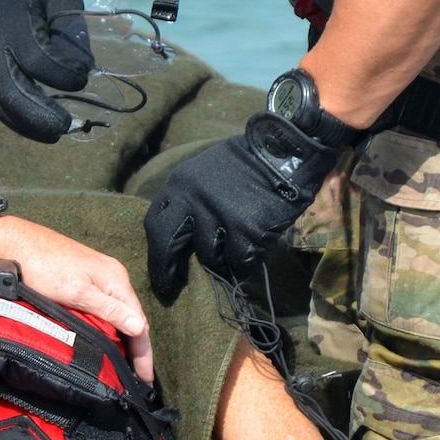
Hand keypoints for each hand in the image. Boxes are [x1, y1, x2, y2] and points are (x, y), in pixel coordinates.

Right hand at [0, 0, 91, 142]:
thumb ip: (72, 29)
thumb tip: (84, 68)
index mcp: (12, 22)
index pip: (36, 59)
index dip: (62, 74)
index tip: (85, 76)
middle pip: (11, 91)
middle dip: (41, 115)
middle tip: (69, 127)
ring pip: (0, 103)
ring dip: (27, 125)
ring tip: (55, 135)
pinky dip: (16, 120)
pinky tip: (38, 129)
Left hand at [0, 215, 152, 379]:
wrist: (13, 243)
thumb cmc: (43, 267)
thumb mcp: (77, 293)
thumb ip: (109, 310)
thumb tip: (140, 328)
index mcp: (116, 279)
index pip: (139, 321)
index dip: (143, 353)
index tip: (146, 379)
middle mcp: (113, 276)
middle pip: (132, 317)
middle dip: (136, 348)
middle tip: (138, 378)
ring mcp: (98, 277)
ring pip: (118, 313)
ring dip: (123, 338)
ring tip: (124, 366)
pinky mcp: (84, 278)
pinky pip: (105, 307)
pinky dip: (109, 326)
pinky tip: (105, 340)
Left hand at [143, 113, 342, 302]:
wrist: (284, 152)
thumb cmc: (245, 165)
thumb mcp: (205, 173)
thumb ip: (189, 200)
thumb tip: (179, 238)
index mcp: (180, 184)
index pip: (155, 224)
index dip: (155, 251)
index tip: (160, 269)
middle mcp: (193, 198)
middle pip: (168, 244)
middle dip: (168, 270)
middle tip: (172, 288)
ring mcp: (218, 214)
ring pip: (209, 257)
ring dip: (222, 261)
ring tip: (237, 250)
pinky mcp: (245, 229)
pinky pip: (239, 261)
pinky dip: (247, 262)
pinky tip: (256, 249)